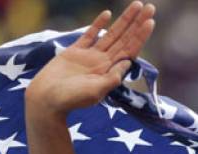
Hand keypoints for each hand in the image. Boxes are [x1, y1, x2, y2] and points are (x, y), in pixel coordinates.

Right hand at [25, 2, 155, 116]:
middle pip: (125, 39)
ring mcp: (90, 56)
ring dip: (124, 20)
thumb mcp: (95, 91)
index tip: (150, 22)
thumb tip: (128, 63)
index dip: (140, 36)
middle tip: (151, 7)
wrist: (46, 99)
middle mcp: (104, 63)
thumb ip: (111, 78)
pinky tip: (108, 13)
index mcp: (111, 72)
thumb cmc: (71, 99)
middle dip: (137, 23)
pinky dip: (98, 24)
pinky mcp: (75, 52)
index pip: (130, 51)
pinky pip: (90, 35)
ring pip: (111, 34)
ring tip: (136, 5)